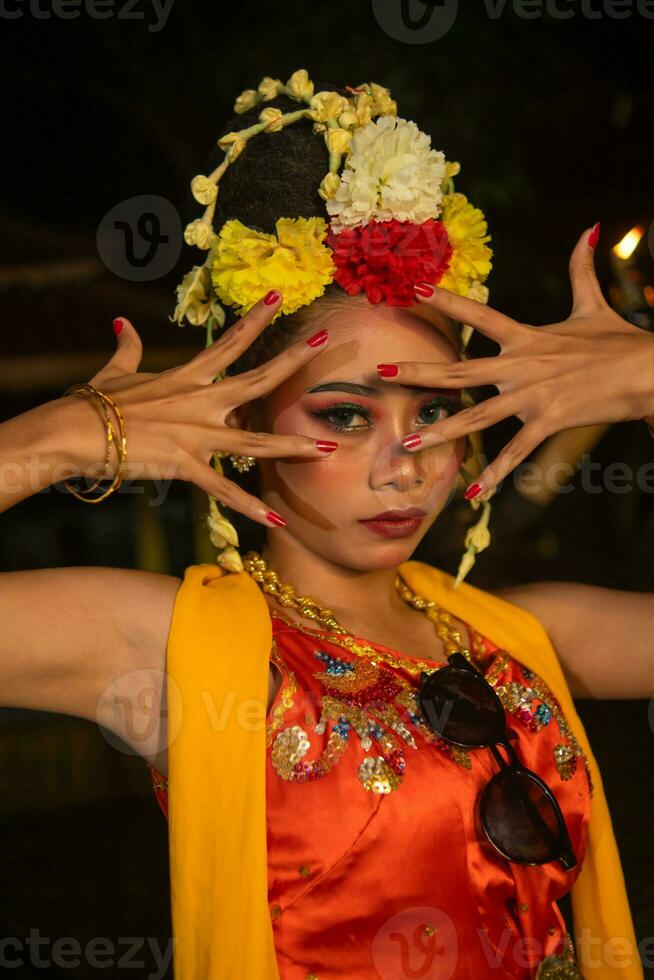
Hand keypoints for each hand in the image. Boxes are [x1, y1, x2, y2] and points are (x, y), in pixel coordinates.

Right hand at [68, 293, 334, 526]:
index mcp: (186, 378)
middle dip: (292, 360)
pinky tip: (277, 517)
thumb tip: (121, 322)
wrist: (72, 430)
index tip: (278, 297)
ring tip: (328, 448)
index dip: (255, 320)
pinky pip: (224, 490)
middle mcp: (200, 402)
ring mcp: (195, 435)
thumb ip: (128, 348)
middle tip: (323, 341)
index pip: (229, 344)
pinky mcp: (184, 465)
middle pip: (257, 380)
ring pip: (255, 442)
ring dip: (293, 446)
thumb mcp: (116, 371)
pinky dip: (250, 505)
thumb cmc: (93, 403)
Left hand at [377, 227, 653, 497]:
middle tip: (382, 373)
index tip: (412, 288)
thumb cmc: (620, 339)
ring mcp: (532, 396)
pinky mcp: (549, 421)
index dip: (445, 300)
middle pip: (459, 371)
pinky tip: (471, 494)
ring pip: (478, 418)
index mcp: (526, 336)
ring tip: (409, 442)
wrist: (648, 371)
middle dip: (419, 372)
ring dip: (442, 431)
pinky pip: (516, 452)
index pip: (477, 314)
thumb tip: (592, 228)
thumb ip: (582, 268)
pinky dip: (494, 475)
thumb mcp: (594, 303)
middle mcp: (521, 365)